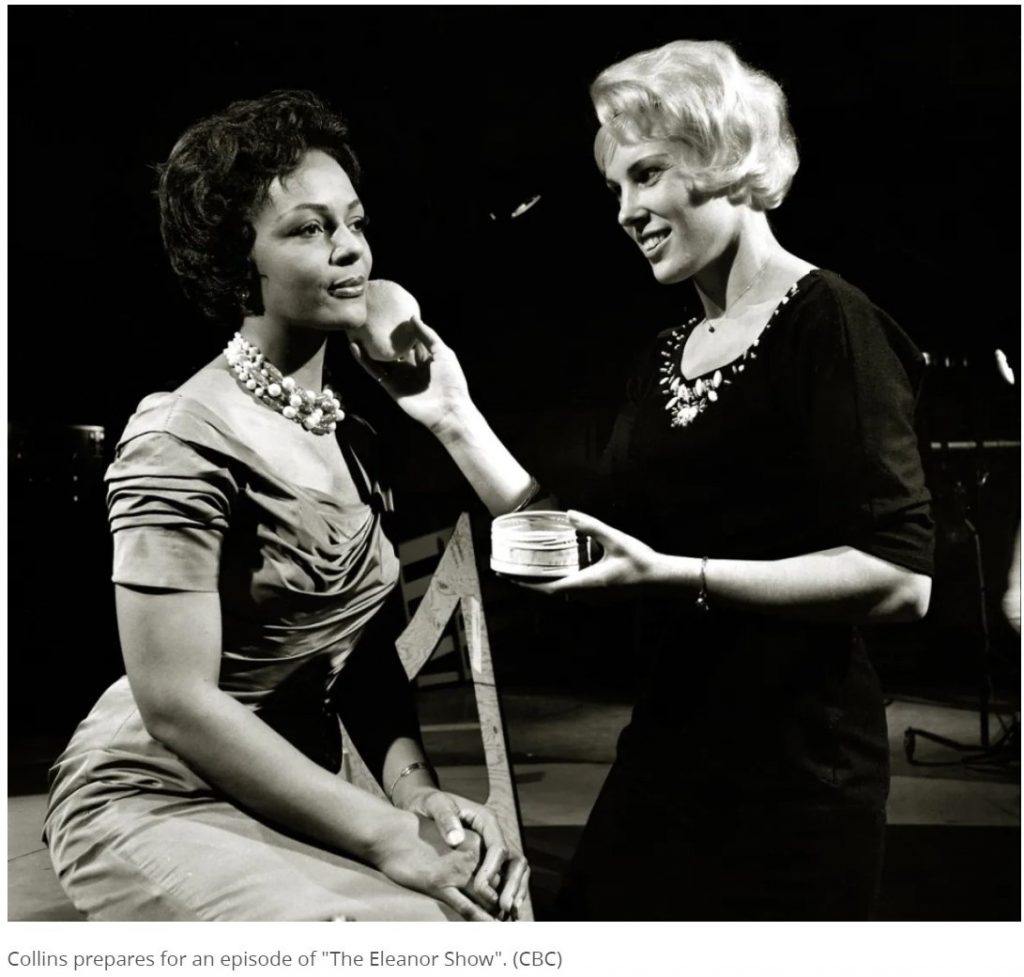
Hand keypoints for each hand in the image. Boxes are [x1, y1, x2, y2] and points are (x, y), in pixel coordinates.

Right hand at [350, 315, 472, 432]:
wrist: (448, 410)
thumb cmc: (451, 380)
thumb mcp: (442, 352)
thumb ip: (428, 335)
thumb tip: (412, 317)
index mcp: (425, 356)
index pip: (408, 338)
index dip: (399, 327)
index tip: (388, 311)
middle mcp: (410, 365)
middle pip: (392, 347)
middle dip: (381, 335)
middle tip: (368, 318)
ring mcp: (399, 376)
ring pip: (379, 358)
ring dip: (367, 346)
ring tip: (354, 330)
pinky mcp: (390, 386)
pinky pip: (374, 371)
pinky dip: (364, 360)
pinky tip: (354, 347)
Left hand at [395, 786, 530, 920]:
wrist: (424, 803)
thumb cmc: (429, 804)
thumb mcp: (435, 805)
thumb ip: (445, 819)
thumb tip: (456, 839)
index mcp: (486, 820)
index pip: (498, 848)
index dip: (492, 871)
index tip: (479, 890)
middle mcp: (495, 833)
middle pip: (515, 860)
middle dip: (512, 885)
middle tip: (505, 908)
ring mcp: (494, 845)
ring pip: (515, 870)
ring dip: (515, 891)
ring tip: (508, 914)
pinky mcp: (488, 856)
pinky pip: (505, 875)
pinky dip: (508, 891)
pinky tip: (503, 909)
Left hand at [519, 510, 664, 598]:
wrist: (660, 578)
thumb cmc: (639, 561)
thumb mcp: (615, 539)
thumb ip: (592, 526)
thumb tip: (570, 514)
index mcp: (585, 584)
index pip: (548, 589)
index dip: (526, 585)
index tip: (509, 577)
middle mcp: (586, 595)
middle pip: (552, 591)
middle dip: (532, 582)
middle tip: (515, 570)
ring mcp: (594, 598)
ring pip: (564, 592)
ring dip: (548, 582)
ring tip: (533, 568)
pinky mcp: (601, 596)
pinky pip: (575, 590)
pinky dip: (563, 581)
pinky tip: (563, 568)